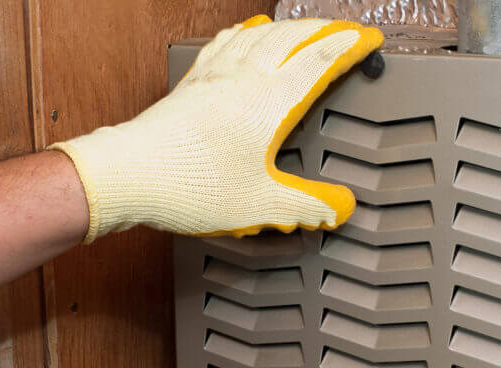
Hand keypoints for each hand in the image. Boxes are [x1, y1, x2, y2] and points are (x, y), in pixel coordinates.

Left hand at [51, 16, 383, 242]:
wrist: (130, 174)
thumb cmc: (191, 185)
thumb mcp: (263, 206)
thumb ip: (307, 205)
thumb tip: (339, 207)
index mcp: (270, 102)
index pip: (321, 60)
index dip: (350, 45)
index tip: (369, 39)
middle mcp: (243, 78)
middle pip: (293, 36)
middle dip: (325, 29)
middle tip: (345, 31)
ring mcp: (214, 76)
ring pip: (260, 34)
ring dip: (288, 27)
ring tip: (304, 28)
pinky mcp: (190, 85)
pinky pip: (225, 43)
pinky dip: (246, 34)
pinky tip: (245, 36)